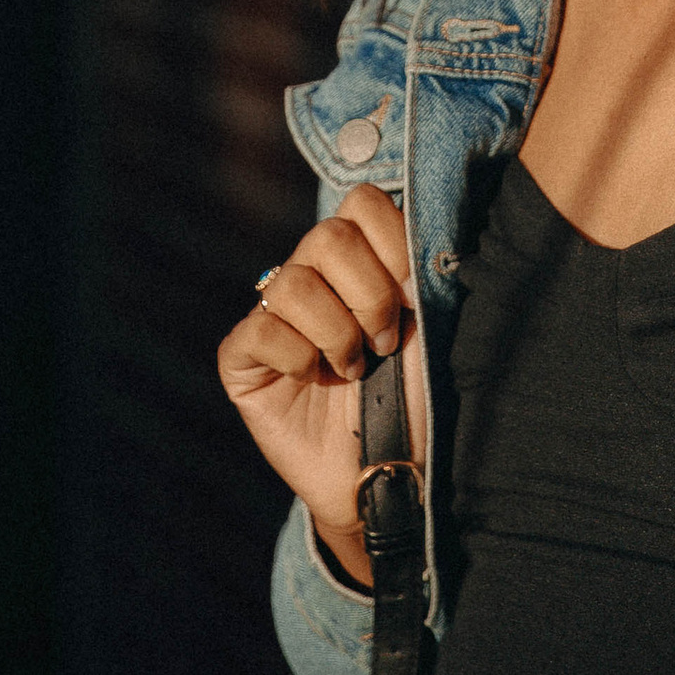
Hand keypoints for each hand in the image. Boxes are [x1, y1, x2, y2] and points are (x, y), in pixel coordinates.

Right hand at [216, 184, 416, 581]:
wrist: (390, 473)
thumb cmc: (418, 400)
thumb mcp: (432, 329)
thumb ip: (422, 271)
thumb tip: (420, 224)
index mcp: (360, 260)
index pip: (363, 202)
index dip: (392, 245)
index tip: (412, 298)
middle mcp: (313, 277)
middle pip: (329, 234)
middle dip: (369, 293)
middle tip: (385, 342)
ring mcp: (273, 315)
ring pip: (293, 282)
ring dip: (337, 333)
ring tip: (354, 370)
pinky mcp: (242, 358)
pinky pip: (259, 329)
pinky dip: (297, 356)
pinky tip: (314, 379)